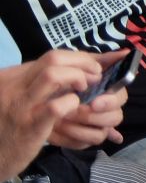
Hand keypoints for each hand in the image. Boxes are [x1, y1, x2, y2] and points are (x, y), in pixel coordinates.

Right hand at [0, 50, 105, 179]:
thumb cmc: (14, 124)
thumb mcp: (25, 95)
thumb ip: (47, 79)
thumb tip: (88, 62)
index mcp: (13, 76)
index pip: (52, 56)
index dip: (79, 59)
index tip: (92, 67)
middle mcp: (13, 87)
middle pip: (53, 59)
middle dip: (83, 63)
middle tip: (96, 76)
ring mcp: (21, 106)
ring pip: (53, 75)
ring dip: (78, 78)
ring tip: (85, 89)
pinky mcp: (30, 127)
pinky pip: (55, 106)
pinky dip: (72, 102)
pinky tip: (74, 107)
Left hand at [48, 49, 129, 148]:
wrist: (36, 104)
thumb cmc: (61, 83)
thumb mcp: (77, 67)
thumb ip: (101, 60)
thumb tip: (125, 52)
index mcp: (109, 92)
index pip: (121, 98)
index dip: (110, 101)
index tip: (94, 103)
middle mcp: (107, 110)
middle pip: (115, 118)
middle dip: (92, 117)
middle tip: (72, 113)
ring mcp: (96, 127)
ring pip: (100, 134)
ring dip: (79, 129)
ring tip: (59, 122)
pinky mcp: (84, 139)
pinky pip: (84, 144)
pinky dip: (69, 139)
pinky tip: (55, 134)